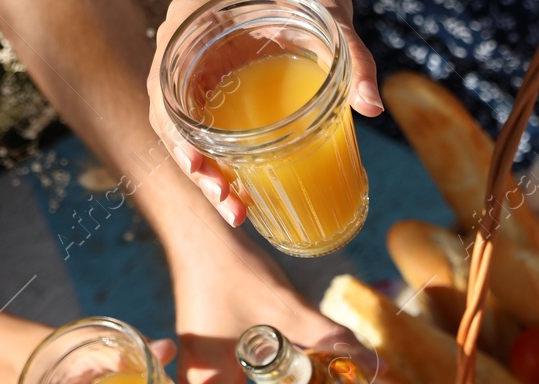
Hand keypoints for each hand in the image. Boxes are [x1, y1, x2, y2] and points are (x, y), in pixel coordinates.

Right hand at [146, 0, 382, 227]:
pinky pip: (206, 130)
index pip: (166, 82)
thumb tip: (373, 108)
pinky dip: (220, 163)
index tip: (198, 162)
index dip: (176, 128)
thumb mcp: (330, 17)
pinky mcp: (215, 89)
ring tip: (238, 210)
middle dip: (196, 166)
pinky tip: (243, 193)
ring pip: (186, 131)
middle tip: (230, 202)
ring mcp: (198, 72)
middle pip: (172, 117)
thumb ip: (352, 56)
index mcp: (194, 22)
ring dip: (208, 174)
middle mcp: (185, 50)